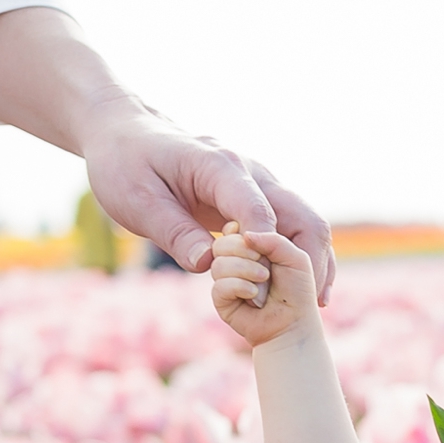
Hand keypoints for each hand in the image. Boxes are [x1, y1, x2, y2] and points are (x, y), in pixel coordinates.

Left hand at [81, 111, 334, 300]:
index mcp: (220, 167)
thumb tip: (208, 265)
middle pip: (302, 216)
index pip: (258, 210)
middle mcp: (251, 173)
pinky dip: (304, 256)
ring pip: (306, 221)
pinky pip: (293, 227)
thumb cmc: (127, 165)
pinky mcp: (258, 199)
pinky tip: (309, 288)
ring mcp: (260, 185)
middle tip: (310, 306)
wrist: (128, 136)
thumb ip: (174, 232)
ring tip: (316, 304)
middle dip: (311, 262)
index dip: (266, 250)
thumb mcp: (137, 201)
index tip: (262, 284)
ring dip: (316, 261)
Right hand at [211, 225, 321, 348]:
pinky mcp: (222, 299)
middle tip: (266, 269)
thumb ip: (273, 239)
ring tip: (262, 281)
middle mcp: (236, 261)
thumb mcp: (295, 257)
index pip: (234, 229)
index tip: (263, 248)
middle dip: (245, 253)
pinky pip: (218, 286)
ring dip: (244, 271)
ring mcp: (227, 279)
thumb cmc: (297, 290)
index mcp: (251, 247)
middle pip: (222, 243)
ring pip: (218, 264)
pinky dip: (238, 287)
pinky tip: (253, 295)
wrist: (292, 324)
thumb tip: (244, 235)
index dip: (245, 234)